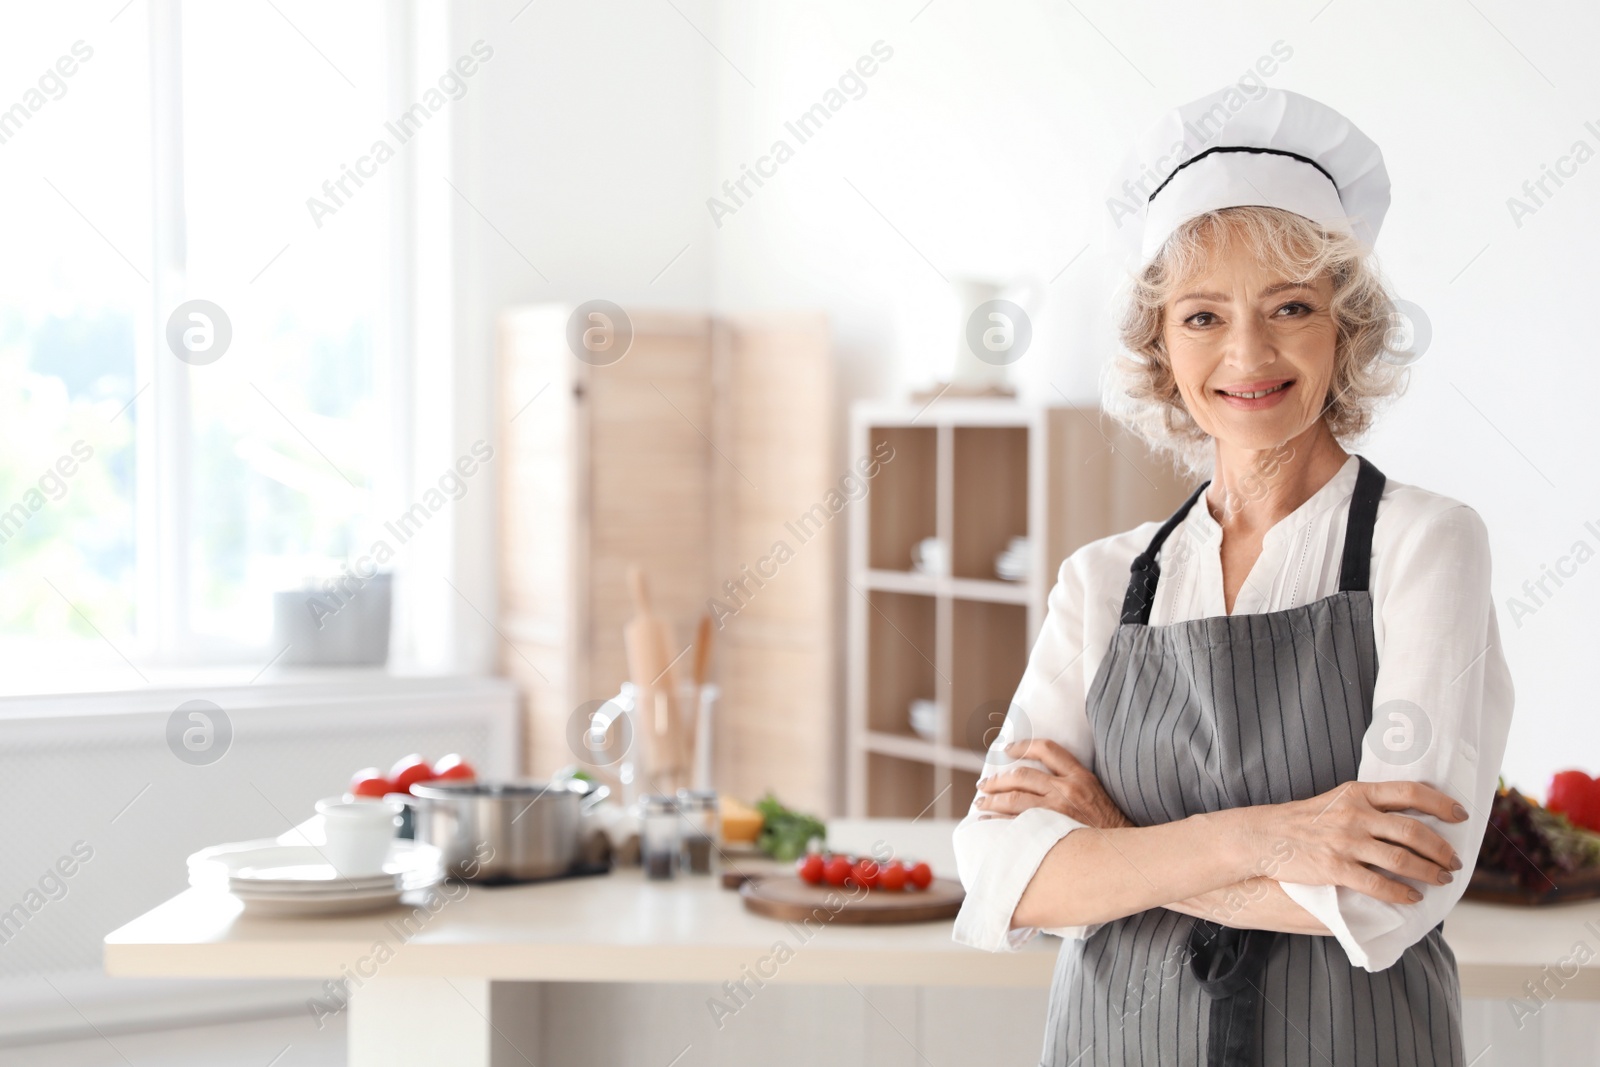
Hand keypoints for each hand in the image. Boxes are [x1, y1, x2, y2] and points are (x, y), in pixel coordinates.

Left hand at [975, 739, 1131, 829]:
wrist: (1124, 854)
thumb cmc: (1110, 827)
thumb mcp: (1096, 794)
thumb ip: (1073, 784)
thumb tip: (1043, 782)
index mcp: (1080, 777)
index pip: (1047, 749)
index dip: (1023, 746)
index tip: (1007, 749)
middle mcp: (1067, 789)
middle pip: (1022, 775)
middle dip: (998, 779)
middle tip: (984, 784)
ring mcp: (1058, 811)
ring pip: (1015, 798)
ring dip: (992, 799)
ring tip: (981, 803)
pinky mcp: (1051, 831)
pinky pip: (1016, 823)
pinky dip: (998, 820)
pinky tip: (987, 821)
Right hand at [1235, 781, 1468, 904]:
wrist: (1264, 836)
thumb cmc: (1303, 819)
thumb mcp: (1337, 800)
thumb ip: (1369, 804)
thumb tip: (1410, 817)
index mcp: (1358, 792)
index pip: (1410, 792)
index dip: (1441, 803)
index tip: (1460, 816)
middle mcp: (1355, 814)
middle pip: (1414, 830)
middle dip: (1441, 849)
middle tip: (1453, 861)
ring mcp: (1345, 841)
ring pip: (1402, 859)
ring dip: (1429, 872)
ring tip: (1440, 879)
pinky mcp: (1335, 868)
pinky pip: (1378, 884)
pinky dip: (1400, 893)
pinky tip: (1412, 898)